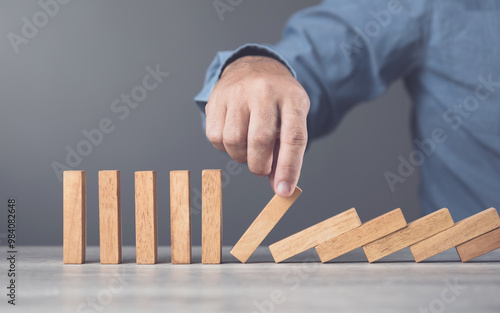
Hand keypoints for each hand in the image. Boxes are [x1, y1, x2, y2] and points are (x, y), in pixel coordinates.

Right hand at [205, 55, 309, 196]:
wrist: (254, 66)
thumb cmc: (277, 100)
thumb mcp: (293, 118)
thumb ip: (287, 152)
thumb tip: (280, 187)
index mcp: (292, 98)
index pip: (293, 137)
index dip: (288, 168)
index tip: (283, 191)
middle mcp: (265, 91)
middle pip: (260, 141)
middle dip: (260, 166)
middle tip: (262, 168)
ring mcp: (238, 93)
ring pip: (234, 141)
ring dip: (241, 157)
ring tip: (248, 149)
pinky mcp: (217, 98)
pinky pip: (215, 137)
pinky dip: (224, 148)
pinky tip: (234, 137)